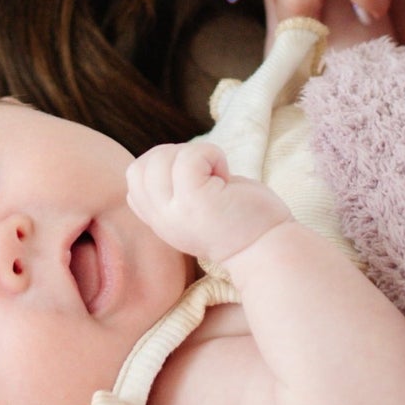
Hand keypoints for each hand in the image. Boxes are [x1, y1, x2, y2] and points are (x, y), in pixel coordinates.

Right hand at [126, 141, 292, 263]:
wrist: (269, 250)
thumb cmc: (241, 220)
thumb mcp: (193, 207)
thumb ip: (172, 190)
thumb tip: (165, 156)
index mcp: (159, 220)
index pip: (134, 178)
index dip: (161, 165)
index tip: (194, 179)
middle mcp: (161, 220)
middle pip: (141, 165)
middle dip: (175, 155)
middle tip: (206, 175)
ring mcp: (176, 212)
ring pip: (160, 158)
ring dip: (195, 155)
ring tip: (217, 177)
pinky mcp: (196, 203)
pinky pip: (189, 157)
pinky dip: (211, 155)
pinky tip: (226, 176)